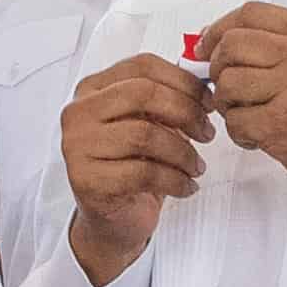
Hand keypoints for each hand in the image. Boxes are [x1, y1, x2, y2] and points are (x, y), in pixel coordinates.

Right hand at [58, 52, 216, 280]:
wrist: (111, 220)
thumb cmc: (131, 167)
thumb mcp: (149, 126)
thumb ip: (166, 102)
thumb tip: (205, 89)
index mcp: (93, 89)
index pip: (142, 66)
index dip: (183, 81)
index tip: (208, 102)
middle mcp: (79, 112)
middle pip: (143, 94)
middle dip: (186, 112)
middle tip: (207, 133)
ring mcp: (78, 146)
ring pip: (145, 135)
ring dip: (184, 153)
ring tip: (197, 167)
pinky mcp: (87, 180)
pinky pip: (143, 173)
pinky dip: (176, 180)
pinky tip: (186, 186)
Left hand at [205, 4, 286, 212]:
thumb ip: (282, 47)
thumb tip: (219, 42)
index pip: (252, 13)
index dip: (220, 28)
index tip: (208, 46)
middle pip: (232, 44)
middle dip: (217, 68)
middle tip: (227, 88)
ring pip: (227, 83)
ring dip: (227, 105)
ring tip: (249, 116)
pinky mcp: (282, 124)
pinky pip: (235, 121)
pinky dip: (239, 133)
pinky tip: (260, 138)